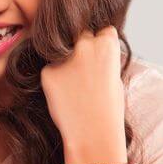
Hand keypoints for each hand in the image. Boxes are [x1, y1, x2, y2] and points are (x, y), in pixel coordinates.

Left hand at [40, 26, 126, 163]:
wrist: (93, 133)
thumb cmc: (110, 109)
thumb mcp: (115, 76)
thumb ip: (102, 58)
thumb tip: (92, 49)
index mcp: (107, 44)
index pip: (103, 30)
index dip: (101, 42)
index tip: (100, 56)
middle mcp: (84, 45)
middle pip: (81, 34)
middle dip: (82, 46)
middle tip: (84, 69)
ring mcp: (64, 57)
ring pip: (62, 51)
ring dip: (65, 60)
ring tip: (74, 85)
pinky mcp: (47, 72)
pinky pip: (51, 69)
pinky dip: (55, 78)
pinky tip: (64, 94)